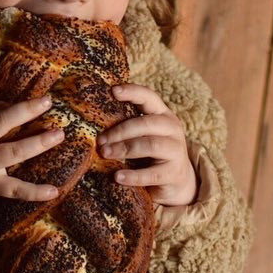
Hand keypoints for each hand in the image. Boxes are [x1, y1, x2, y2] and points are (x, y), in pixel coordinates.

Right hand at [0, 97, 63, 219]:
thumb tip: (14, 105)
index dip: (20, 106)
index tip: (45, 100)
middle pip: (2, 125)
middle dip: (27, 114)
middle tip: (52, 107)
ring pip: (12, 154)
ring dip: (37, 144)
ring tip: (58, 135)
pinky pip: (13, 190)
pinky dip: (34, 192)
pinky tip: (53, 190)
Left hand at [96, 84, 197, 207]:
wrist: (178, 181)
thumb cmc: (152, 153)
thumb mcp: (144, 134)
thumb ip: (129, 125)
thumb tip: (94, 120)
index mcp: (163, 114)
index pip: (149, 97)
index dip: (132, 92)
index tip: (113, 91)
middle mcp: (172, 129)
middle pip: (146, 124)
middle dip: (120, 131)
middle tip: (100, 140)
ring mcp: (176, 150)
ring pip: (149, 145)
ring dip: (124, 149)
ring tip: (105, 154)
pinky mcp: (174, 173)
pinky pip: (152, 173)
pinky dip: (133, 175)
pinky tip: (118, 177)